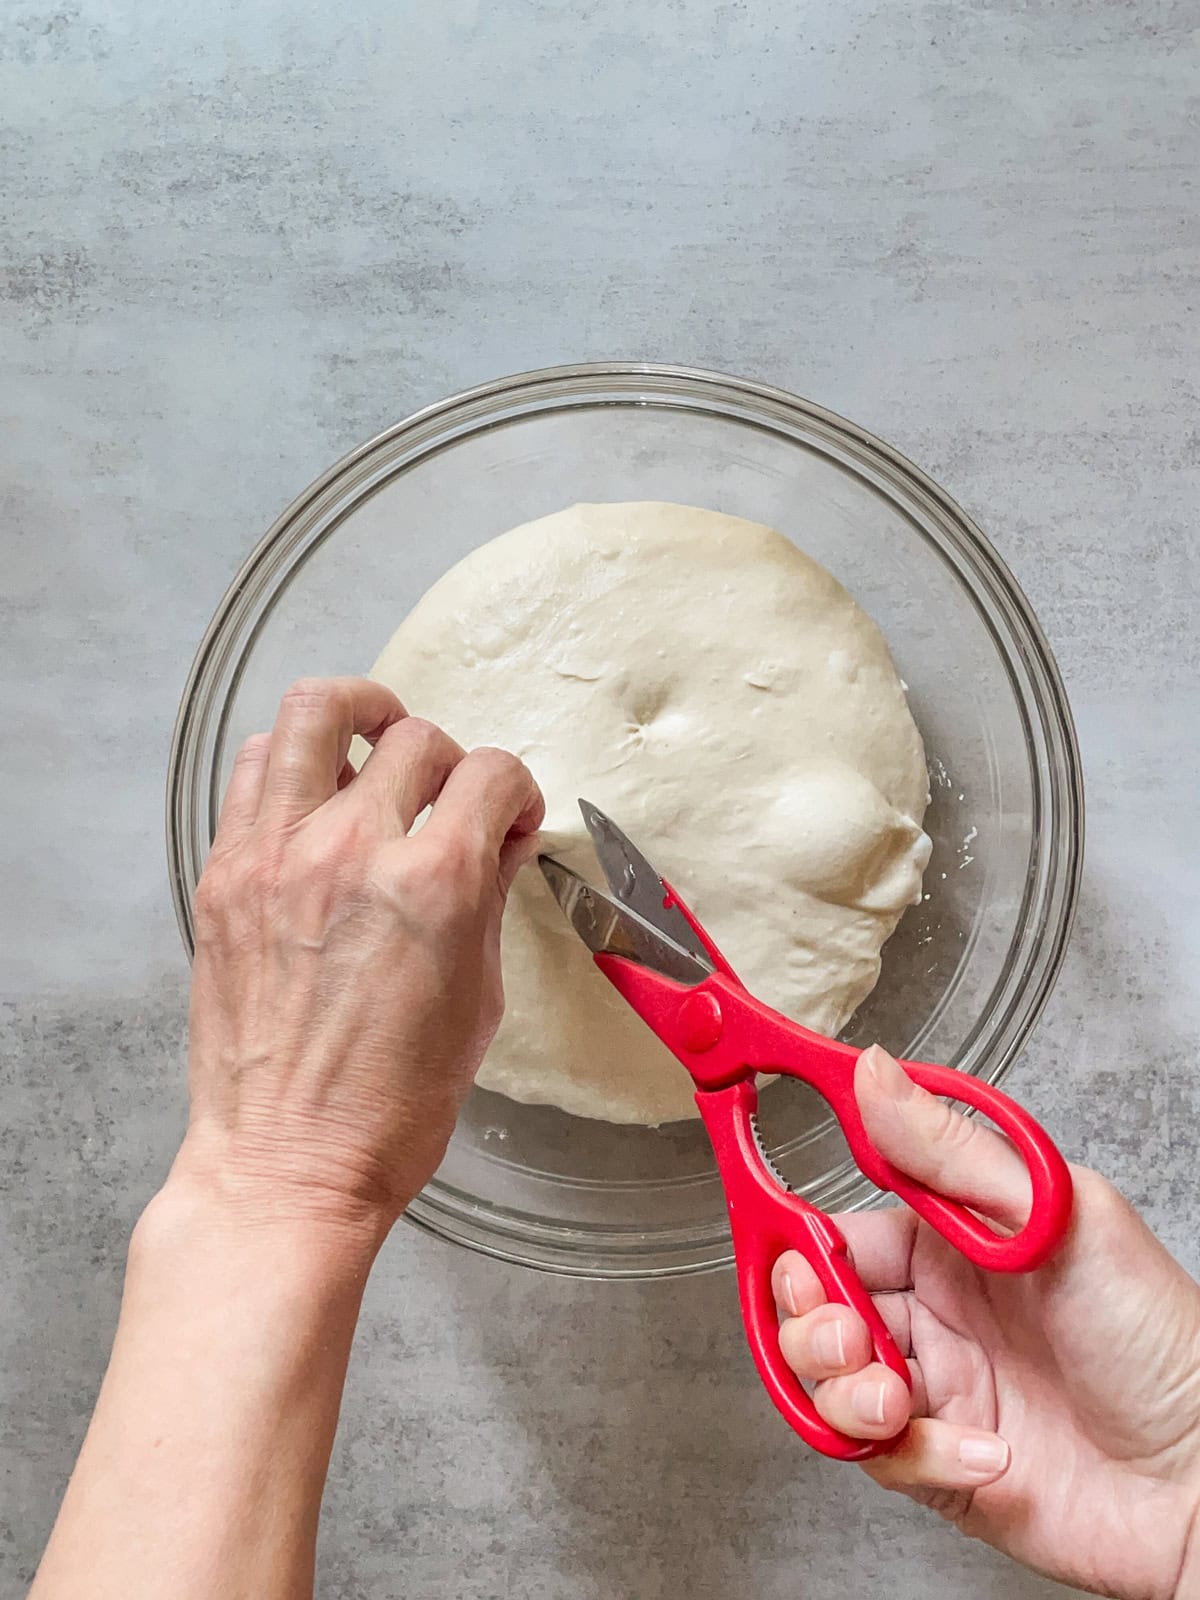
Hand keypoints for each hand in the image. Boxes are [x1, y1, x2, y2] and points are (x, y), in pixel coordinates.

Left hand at [178, 675, 543, 1238]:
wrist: (286, 1165)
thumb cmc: (389, 1107)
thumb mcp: (477, 1001)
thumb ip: (486, 900)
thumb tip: (497, 842)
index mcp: (432, 885)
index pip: (488, 774)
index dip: (513, 790)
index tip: (508, 816)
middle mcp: (351, 850)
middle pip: (414, 736)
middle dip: (450, 761)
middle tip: (449, 799)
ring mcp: (276, 856)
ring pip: (313, 712)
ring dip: (359, 713)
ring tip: (373, 740)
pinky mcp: (224, 876)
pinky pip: (254, 771)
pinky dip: (294, 764)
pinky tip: (314, 795)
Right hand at [773, 1046, 1199, 1599]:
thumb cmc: (1161, 1338)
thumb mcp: (1057, 1215)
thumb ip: (952, 1153)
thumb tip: (873, 1074)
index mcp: (951, 1243)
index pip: (839, 1235)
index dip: (803, 1248)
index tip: (794, 1256)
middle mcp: (935, 1314)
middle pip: (814, 1312)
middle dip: (812, 1327)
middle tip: (852, 1338)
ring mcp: (936, 1392)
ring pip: (830, 1387)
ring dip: (847, 1395)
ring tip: (898, 1400)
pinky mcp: (942, 1467)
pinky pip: (880, 1461)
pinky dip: (916, 1458)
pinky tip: (984, 1455)